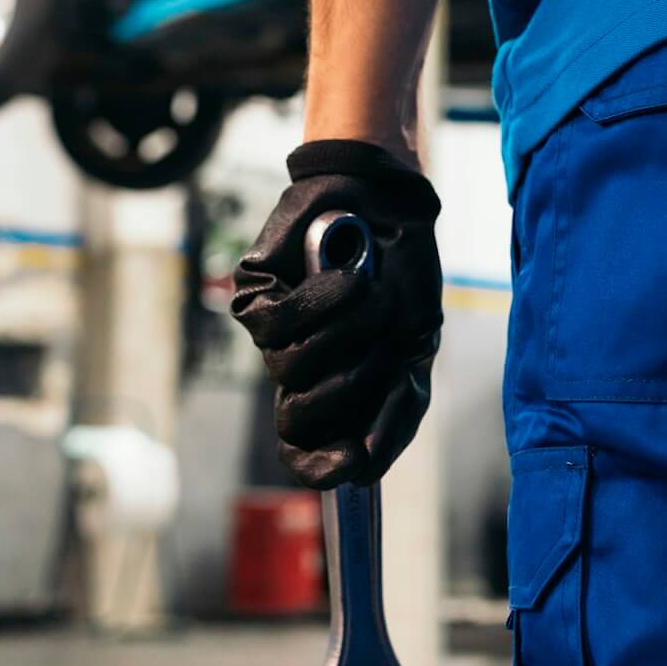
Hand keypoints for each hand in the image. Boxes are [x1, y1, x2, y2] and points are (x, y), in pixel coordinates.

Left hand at [232, 140, 441, 488]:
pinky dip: (321, 301)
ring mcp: (271, 331)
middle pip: (297, 417)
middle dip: (350, 385)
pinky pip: (276, 326)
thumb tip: (365, 467)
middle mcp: (296, 364)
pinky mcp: (251, 292)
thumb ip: (397, 408)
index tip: (352, 461)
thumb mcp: (415, 345)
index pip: (304, 451)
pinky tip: (346, 278)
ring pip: (290, 368)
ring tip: (367, 296)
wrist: (386, 199)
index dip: (321, 466)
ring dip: (345, 333)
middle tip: (379, 346)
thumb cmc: (399, 270)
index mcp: (332, 387)